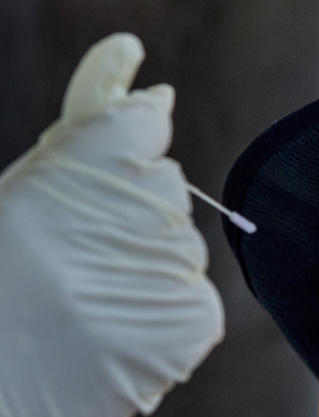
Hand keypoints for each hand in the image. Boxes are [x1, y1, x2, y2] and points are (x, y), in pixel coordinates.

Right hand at [0, 33, 223, 416]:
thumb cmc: (3, 290)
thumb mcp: (26, 199)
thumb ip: (90, 134)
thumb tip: (147, 77)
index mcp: (72, 177)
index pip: (139, 127)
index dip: (123, 150)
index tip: (102, 180)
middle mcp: (131, 219)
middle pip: (167, 190)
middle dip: (131, 218)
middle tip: (73, 267)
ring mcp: (169, 274)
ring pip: (183, 248)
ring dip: (147, 269)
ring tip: (89, 308)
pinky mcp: (194, 325)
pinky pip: (196, 298)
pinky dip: (166, 313)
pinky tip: (118, 334)